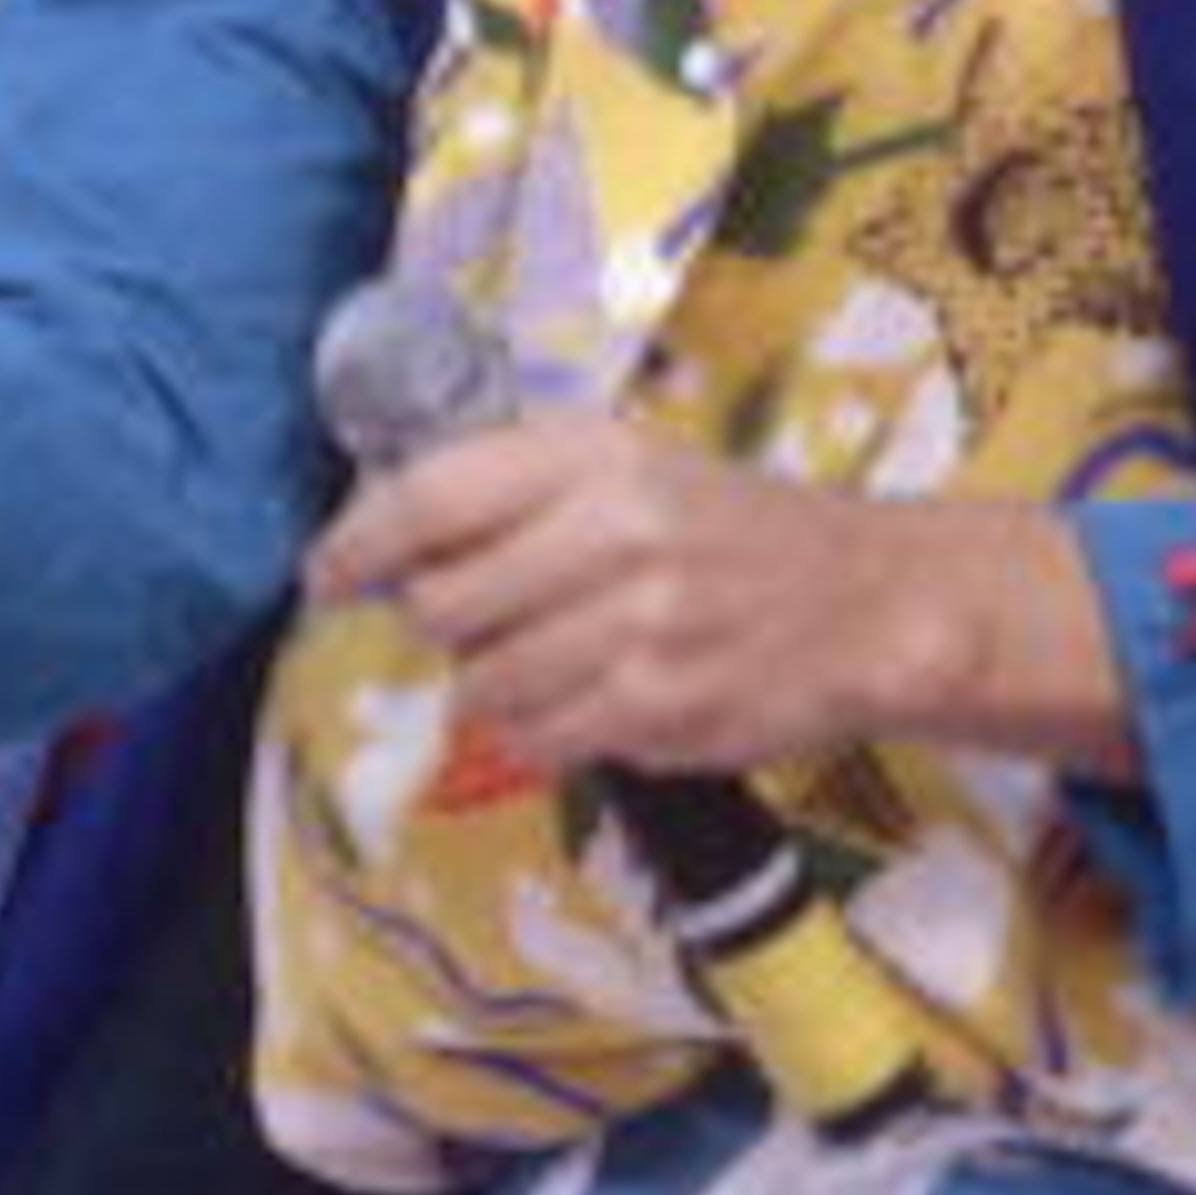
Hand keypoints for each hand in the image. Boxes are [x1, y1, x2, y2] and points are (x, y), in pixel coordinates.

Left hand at [310, 413, 1140, 781]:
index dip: (358, 544)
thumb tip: (380, 536)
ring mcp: (641, 627)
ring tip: (551, 658)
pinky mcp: (659, 708)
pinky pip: (539, 739)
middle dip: (440, 622)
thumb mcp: (631, 466)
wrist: (866, 601)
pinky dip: (540, 732)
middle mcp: (617, 531)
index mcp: (597, 455)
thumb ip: (514, 490)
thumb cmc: (730, 532)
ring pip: (483, 683)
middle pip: (443, 603)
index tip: (328, 575)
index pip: (430, 498)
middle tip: (479, 618)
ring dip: (492, 684)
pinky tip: (584, 701)